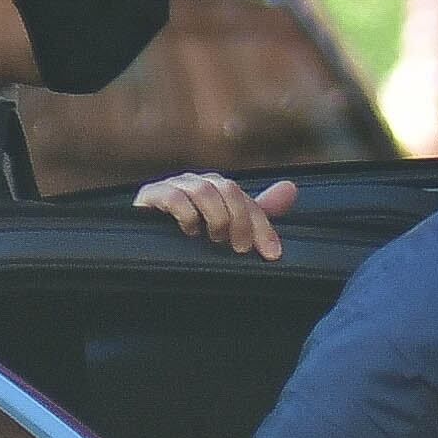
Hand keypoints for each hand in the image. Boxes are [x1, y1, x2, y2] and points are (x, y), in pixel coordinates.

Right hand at [132, 174, 298, 258]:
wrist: (147, 252)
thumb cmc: (191, 241)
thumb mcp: (229, 230)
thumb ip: (257, 213)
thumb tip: (291, 188)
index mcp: (217, 188)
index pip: (246, 200)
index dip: (263, 226)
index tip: (273, 254)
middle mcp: (197, 183)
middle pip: (228, 189)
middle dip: (241, 221)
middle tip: (240, 249)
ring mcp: (173, 186)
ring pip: (205, 190)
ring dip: (217, 217)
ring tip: (216, 239)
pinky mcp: (149, 197)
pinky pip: (174, 196)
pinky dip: (187, 214)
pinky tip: (190, 232)